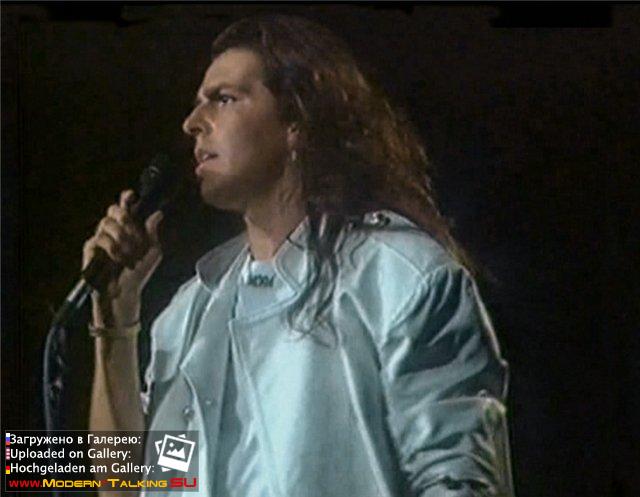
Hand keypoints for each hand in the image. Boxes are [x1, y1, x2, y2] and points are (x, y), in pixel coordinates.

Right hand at [83, 190, 163, 328]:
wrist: (124, 292)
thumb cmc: (139, 272)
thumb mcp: (153, 252)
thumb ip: (154, 233)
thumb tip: (158, 213)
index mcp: (128, 227)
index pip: (125, 206)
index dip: (126, 198)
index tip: (132, 196)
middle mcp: (113, 229)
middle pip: (113, 209)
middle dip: (125, 218)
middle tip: (135, 232)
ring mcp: (100, 237)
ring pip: (107, 223)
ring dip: (123, 238)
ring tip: (130, 254)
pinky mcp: (90, 247)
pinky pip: (101, 239)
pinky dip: (113, 249)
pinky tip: (119, 260)